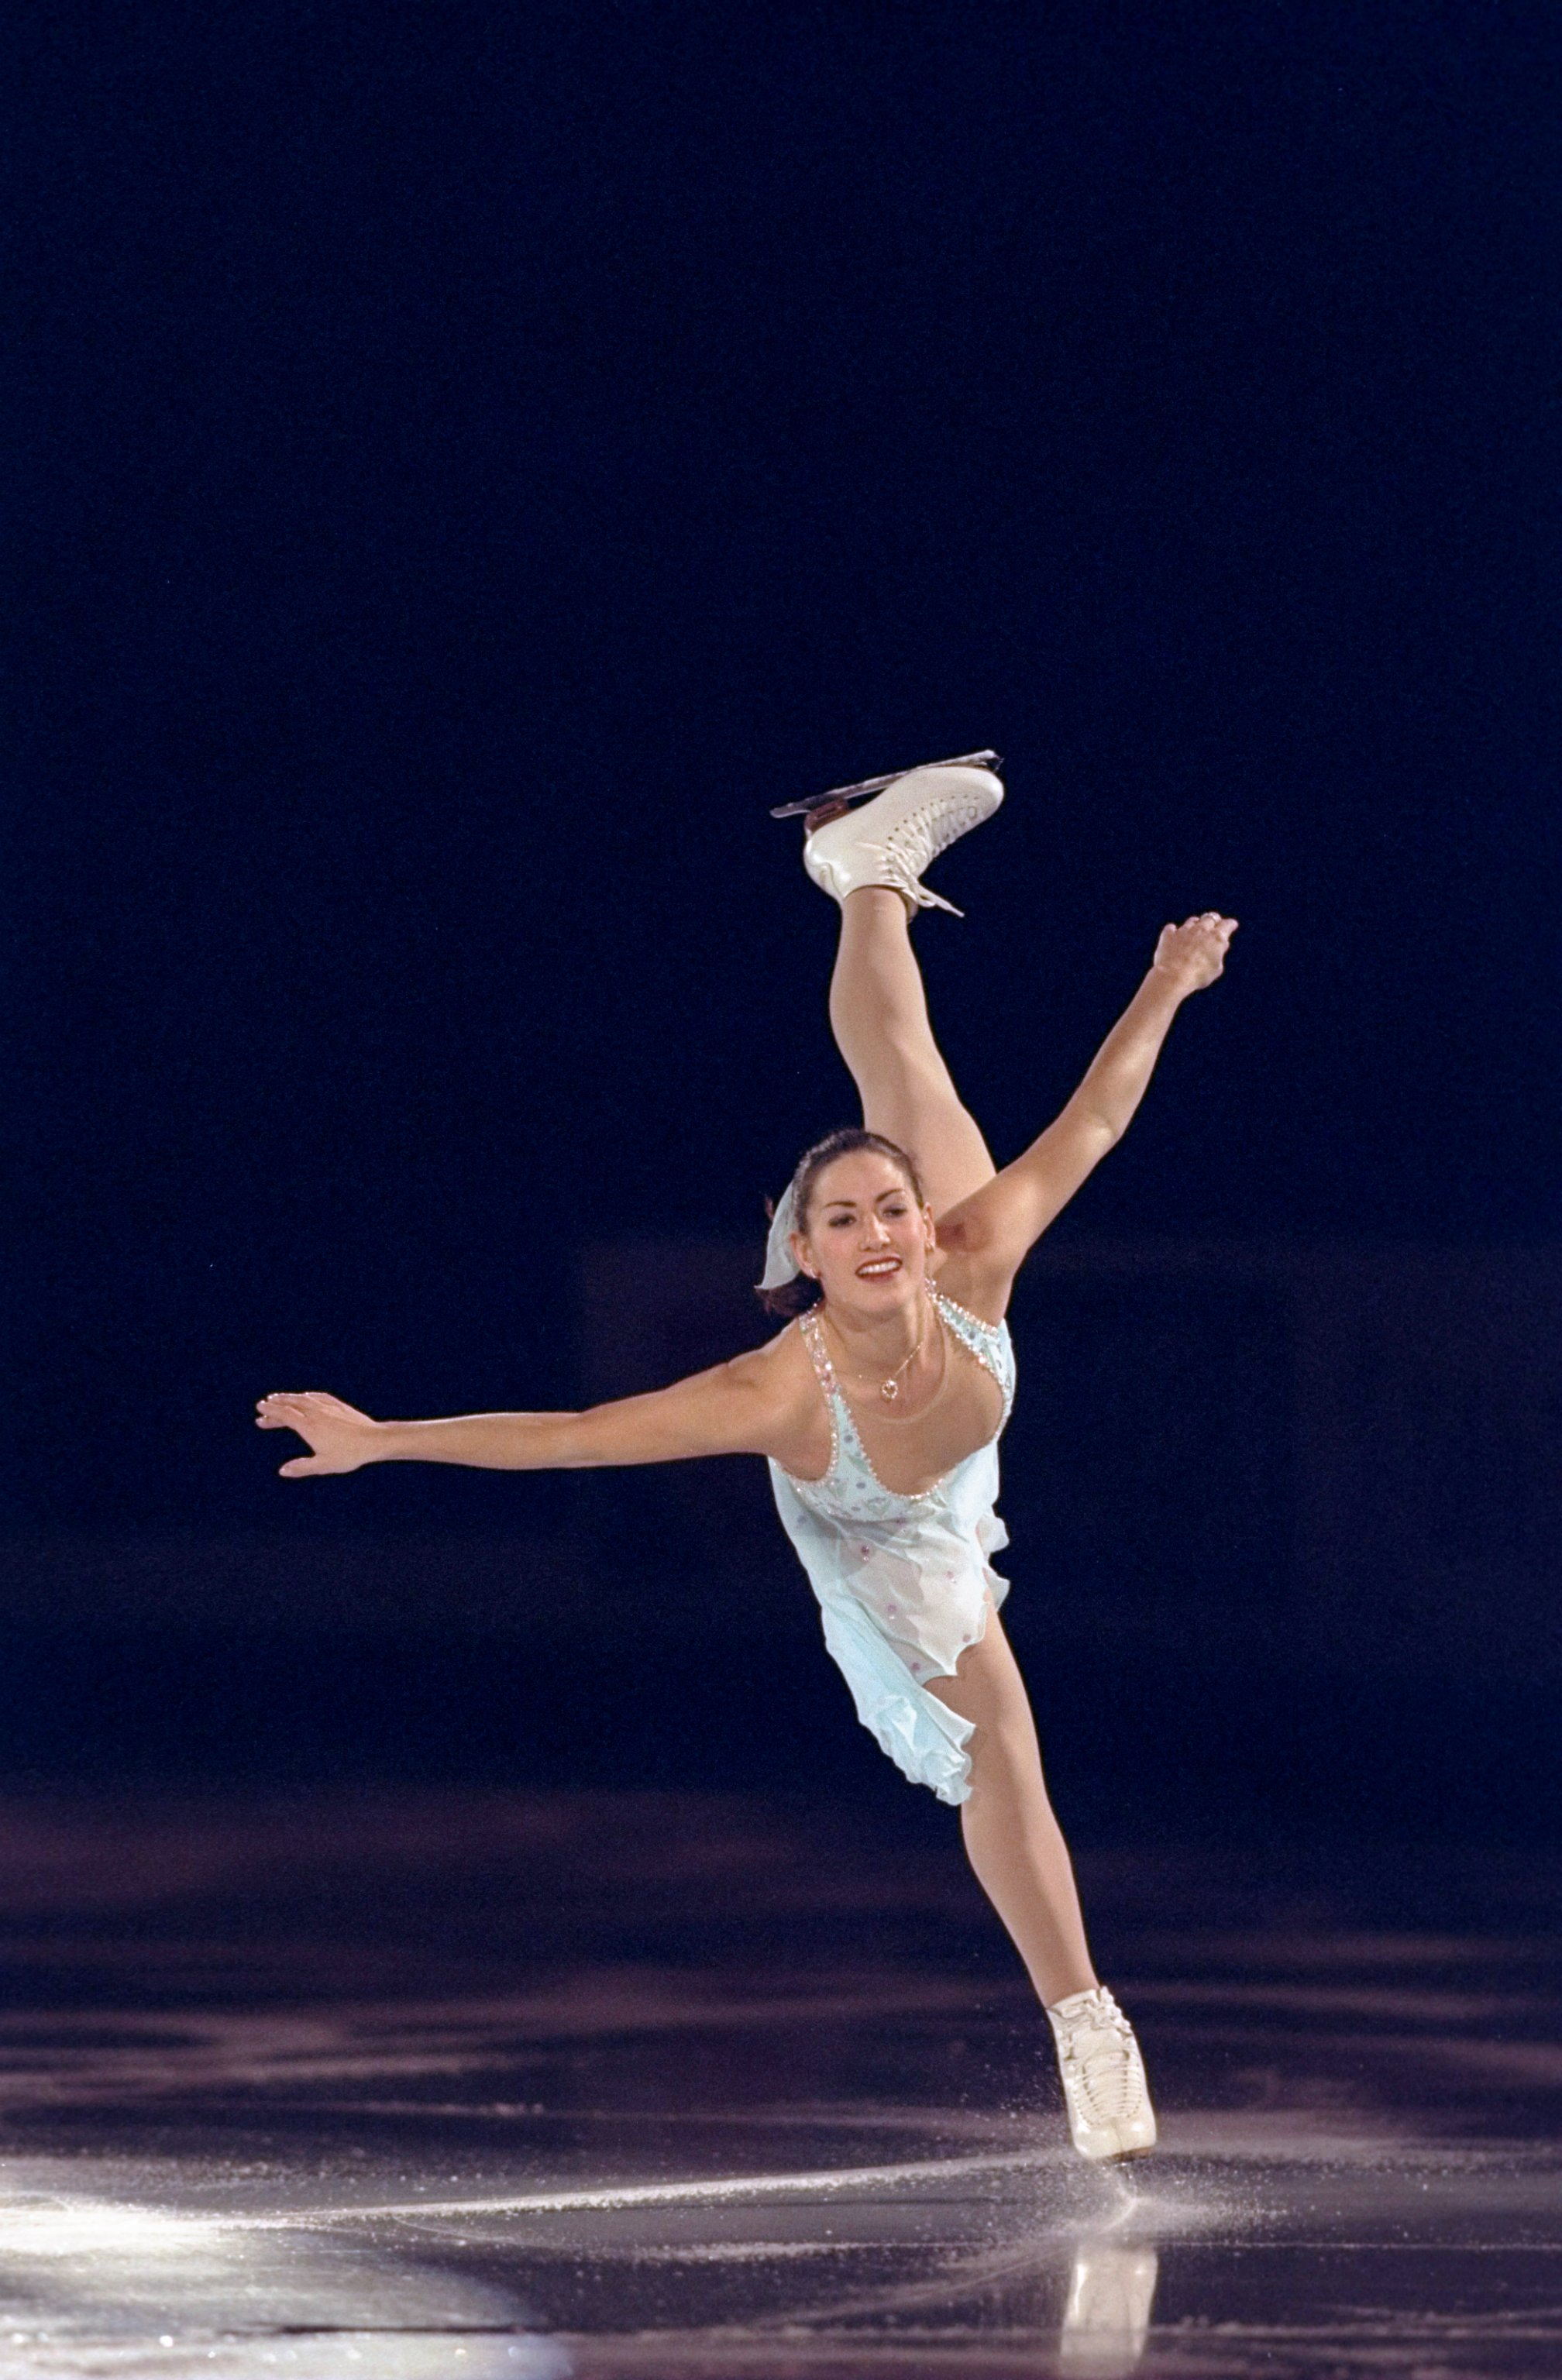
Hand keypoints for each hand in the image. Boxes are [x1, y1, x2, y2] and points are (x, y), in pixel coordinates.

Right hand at [256, 1391, 380, 1476]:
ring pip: (304, 1399)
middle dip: (276, 1404)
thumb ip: (302, 1467)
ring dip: (289, 1398)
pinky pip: (318, 1397)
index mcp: (309, 1427)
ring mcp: (328, 1407)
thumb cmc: (349, 1454)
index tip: (260, 1409)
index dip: (271, 1411)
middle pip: (291, 1404)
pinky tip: (305, 1397)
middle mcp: (316, 1413)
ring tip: (279, 1399)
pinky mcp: (338, 1406)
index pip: (285, 1415)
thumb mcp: (324, 1465)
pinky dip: (307, 1396)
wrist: (374, 1440)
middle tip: (263, 1406)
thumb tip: (282, 1471)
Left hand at [1152, 912, 1237, 992]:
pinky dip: (1173, 930)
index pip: (1227, 925)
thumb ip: (1219, 955)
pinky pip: (1171, 928)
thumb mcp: (1216, 969)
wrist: (1174, 976)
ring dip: (1195, 924)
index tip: (1231, 925)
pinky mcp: (1169, 935)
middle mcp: (1201, 930)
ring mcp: (1184, 931)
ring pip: (1192, 921)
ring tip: (1195, 927)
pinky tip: (1173, 932)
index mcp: (1216, 937)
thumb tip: (1221, 946)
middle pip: (1210, 918)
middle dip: (1214, 920)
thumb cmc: (1198, 976)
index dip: (1230, 924)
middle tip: (1214, 922)